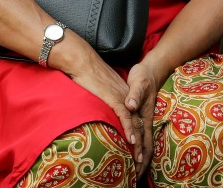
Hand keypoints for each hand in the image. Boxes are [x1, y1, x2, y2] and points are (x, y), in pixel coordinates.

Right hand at [54, 35, 142, 168]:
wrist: (81, 60)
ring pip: (134, 124)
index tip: (136, 150)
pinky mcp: (114, 98)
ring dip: (137, 143)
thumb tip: (98, 105)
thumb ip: (102, 96)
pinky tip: (132, 140)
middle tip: (140, 162)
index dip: (136, 135)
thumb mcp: (98, 86)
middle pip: (137, 125)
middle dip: (140, 145)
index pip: (134, 119)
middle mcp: (126, 98)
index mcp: (123, 96)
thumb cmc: (85, 72)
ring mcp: (121, 98)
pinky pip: (125, 116)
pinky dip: (129, 129)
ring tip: (138, 158)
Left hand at [125, 60, 165, 176]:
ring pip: (144, 143)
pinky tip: (133, 152)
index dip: (140, 154)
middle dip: (142, 163)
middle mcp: (146, 121)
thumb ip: (134, 94)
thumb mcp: (138, 83)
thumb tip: (130, 105)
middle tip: (136, 178)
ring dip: (141, 157)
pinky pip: (141, 136)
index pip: (144, 140)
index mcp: (145, 117)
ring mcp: (144, 120)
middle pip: (146, 147)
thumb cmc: (142, 77)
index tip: (136, 167)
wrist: (149, 71)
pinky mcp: (141, 117)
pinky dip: (138, 147)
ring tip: (135, 171)